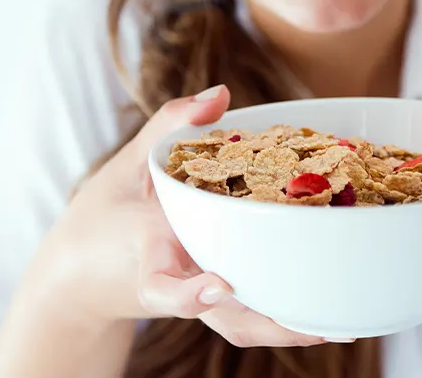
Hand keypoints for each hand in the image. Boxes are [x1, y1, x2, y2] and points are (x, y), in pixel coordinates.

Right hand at [25, 85, 328, 346]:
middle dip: (274, 324)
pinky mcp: (205, 306)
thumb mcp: (125, 165)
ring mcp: (192, 302)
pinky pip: (246, 318)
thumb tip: (221, 92)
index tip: (219, 286)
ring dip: (288, 330)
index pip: (160, 284)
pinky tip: (323, 313)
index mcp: (149, 251)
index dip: (187, 292)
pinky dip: (282, 317)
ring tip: (343, 327)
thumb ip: (169, 125)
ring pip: (241, 328)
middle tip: (327, 325)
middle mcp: (177, 283)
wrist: (77, 278)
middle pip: (225, 318)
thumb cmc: (101, 220)